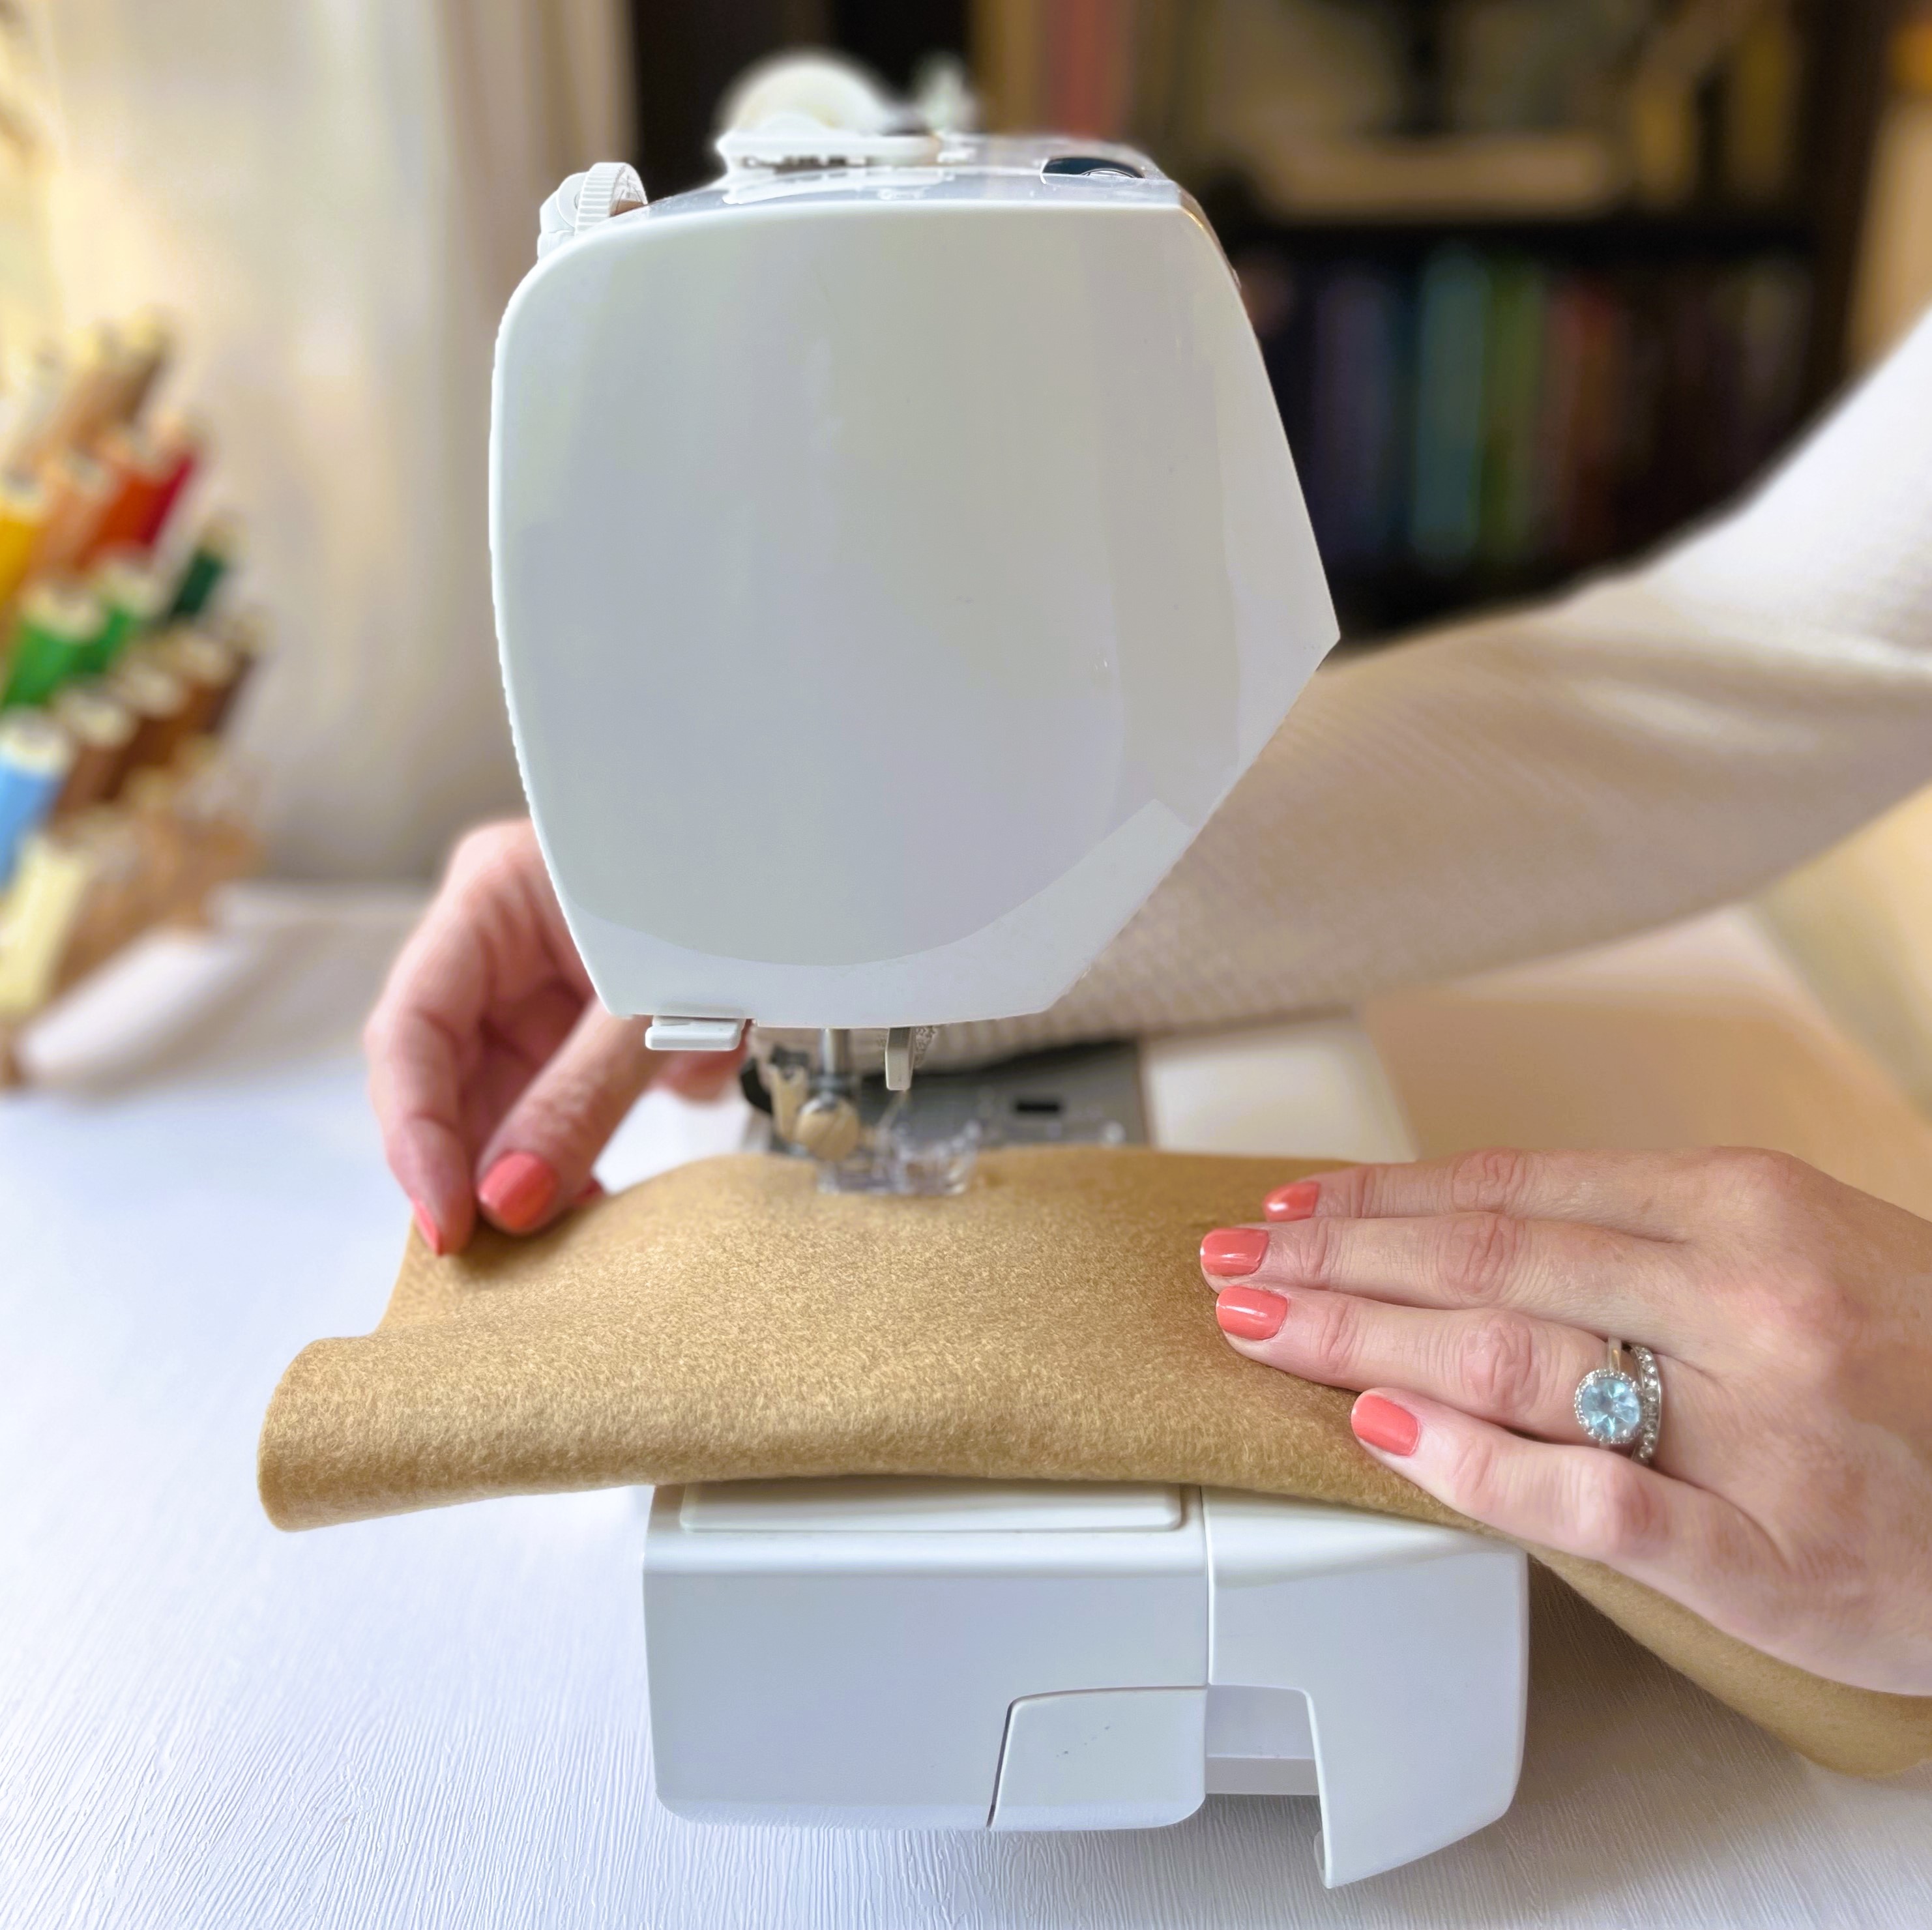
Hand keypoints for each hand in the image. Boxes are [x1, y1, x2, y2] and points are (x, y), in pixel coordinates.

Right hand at [364, 819, 740, 1252]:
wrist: (813, 893)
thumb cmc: (732, 904)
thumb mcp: (654, 1001)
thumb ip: (582, 1099)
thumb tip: (511, 1201)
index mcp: (492, 897)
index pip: (412, 1027)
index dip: (415, 1133)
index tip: (446, 1221)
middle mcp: (500, 948)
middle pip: (444, 1075)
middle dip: (470, 1164)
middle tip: (489, 1253)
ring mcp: (540, 994)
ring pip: (501, 1105)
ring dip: (530, 1169)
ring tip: (552, 1232)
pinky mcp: (581, 1039)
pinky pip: (558, 1112)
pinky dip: (580, 1157)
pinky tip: (597, 1200)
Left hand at [1199, 1147, 1931, 1695]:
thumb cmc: (1922, 1358)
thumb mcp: (1795, 1246)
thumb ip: (1640, 1237)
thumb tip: (1462, 1232)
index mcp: (1742, 1207)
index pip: (1510, 1193)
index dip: (1377, 1197)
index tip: (1287, 1205)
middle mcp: (1742, 1297)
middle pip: (1485, 1263)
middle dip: (1335, 1261)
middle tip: (1231, 1263)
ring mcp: (1755, 1425)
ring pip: (1513, 1357)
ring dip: (1361, 1337)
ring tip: (1261, 1327)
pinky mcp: (1772, 1552)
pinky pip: (1596, 1502)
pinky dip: (1475, 1464)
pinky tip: (1381, 1433)